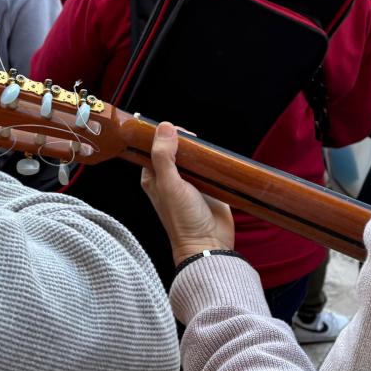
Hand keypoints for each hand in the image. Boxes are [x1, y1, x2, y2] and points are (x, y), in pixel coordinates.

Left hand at [140, 122, 235, 266]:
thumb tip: (165, 127)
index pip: (154, 146)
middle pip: (176, 148)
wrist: (210, 243)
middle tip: (194, 140)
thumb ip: (164, 156)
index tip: (176, 130)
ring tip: (206, 149)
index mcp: (154, 176)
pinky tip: (216, 156)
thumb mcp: (169, 185)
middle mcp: (170, 177)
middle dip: (185, 140)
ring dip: (200, 149)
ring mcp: (190, 181)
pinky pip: (209, 166)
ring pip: (193, 155)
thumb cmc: (183, 219)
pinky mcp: (208, 185)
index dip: (163, 135)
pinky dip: (212, 159)